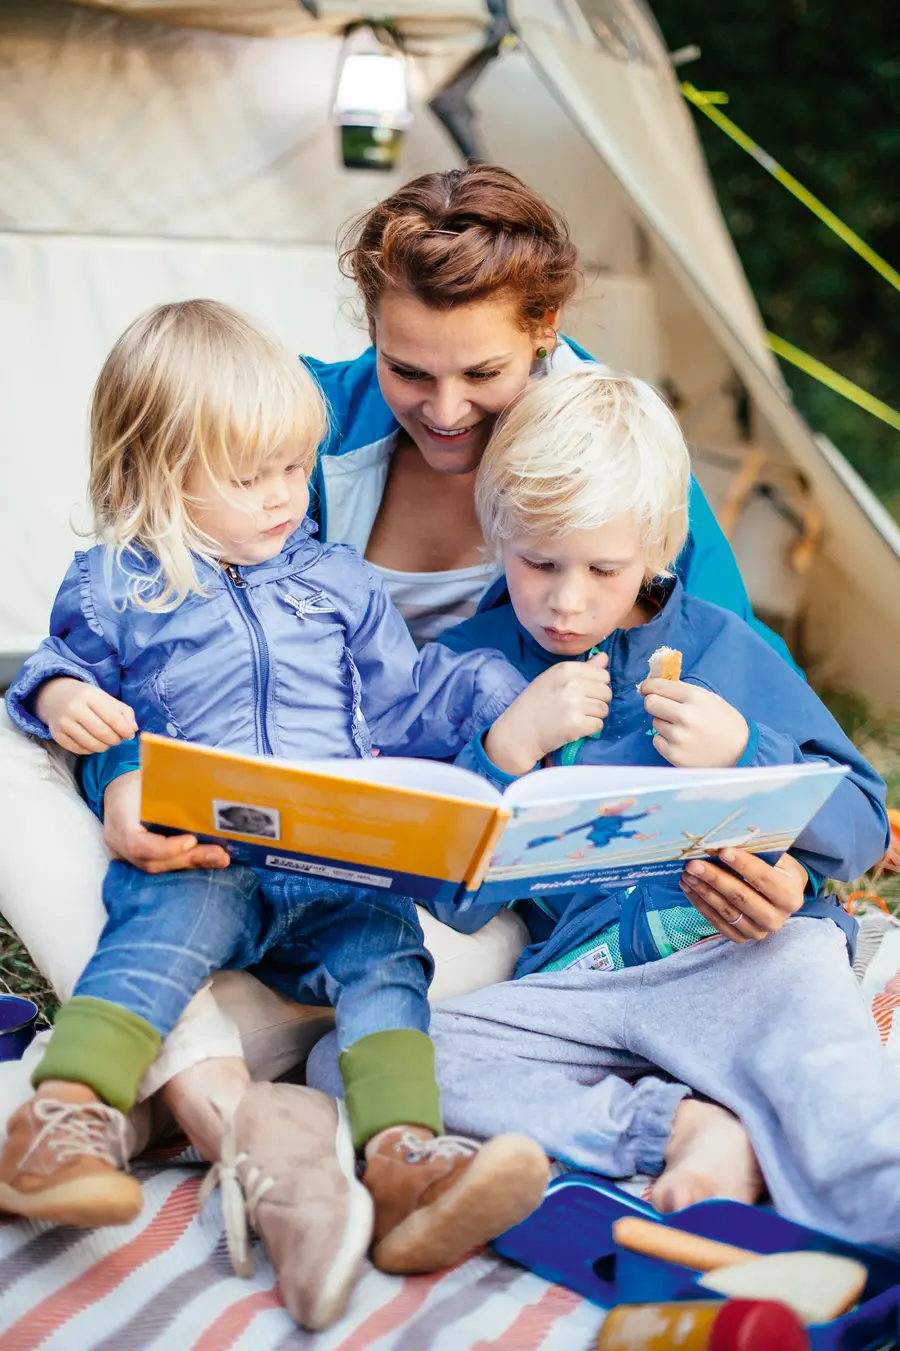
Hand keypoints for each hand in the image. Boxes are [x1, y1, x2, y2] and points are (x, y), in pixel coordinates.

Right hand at [35, 677, 137, 753]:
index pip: (112, 718)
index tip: (129, 735)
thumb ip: (125, 713)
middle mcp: (74, 708)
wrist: (57, 696)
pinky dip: (90, 750)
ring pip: (91, 744)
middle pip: (102, 733)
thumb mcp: (107, 699)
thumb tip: (133, 730)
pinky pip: (79, 750)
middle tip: (117, 739)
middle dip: (115, 740)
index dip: (124, 730)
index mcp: (90, 696)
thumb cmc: (88, 699)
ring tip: (106, 741)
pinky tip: (93, 742)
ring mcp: (63, 723)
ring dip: (104, 747)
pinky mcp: (57, 735)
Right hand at [103, 770, 229, 873]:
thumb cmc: (138, 780)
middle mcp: (117, 842)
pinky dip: (184, 862)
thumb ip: (172, 791)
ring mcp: (122, 854)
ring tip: (220, 858)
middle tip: (220, 855)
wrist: (117, 787)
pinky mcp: (133, 858)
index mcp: (119, 819)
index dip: (166, 847)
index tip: (192, 841)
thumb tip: (205, 792)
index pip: (137, 844)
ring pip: (157, 867)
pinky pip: (159, 864)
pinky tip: (207, 859)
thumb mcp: (150, 780)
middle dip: (189, 858)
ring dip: (191, 863)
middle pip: (152, 861)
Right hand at [484, 654, 610, 774]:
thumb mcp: (554, 679)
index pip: (603, 675)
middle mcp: (571, 684)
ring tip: (575, 717)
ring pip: (604, 710)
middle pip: (606, 692)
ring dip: (593, 716)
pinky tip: (574, 728)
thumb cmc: (535, 704)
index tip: (583, 693)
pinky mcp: (577, 724)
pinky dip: (589, 729)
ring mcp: (575, 704)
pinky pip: (599, 725)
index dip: (596, 686)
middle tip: (578, 708)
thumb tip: (604, 657)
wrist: (519, 731)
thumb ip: (582, 668)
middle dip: (597, 702)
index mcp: (565, 669)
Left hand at [641, 679, 748, 767]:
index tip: (645, 689)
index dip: (648, 687)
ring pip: (655, 723)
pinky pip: (657, 741)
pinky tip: (682, 742)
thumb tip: (654, 687)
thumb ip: (682, 692)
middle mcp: (684, 715)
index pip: (658, 686)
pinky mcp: (675, 754)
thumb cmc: (725, 722)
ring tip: (684, 730)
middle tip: (663, 709)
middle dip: (654, 704)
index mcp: (694, 697)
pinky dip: (666, 741)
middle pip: (650, 703)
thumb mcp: (708, 698)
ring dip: (664, 724)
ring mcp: (678, 736)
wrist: (741, 752)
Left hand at [680, 848, 807, 942]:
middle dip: (715, 878)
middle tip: (694, 864)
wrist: (781, 898)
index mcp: (790, 895)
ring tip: (687, 875)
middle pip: (741, 897)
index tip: (722, 851)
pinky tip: (689, 889)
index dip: (743, 865)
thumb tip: (729, 837)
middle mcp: (776, 918)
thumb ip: (758, 850)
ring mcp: (758, 931)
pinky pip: (718, 923)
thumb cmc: (777, 871)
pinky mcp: (742, 937)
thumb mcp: (777, 858)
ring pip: (727, 911)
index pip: (763, 879)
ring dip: (704, 891)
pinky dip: (701, 905)